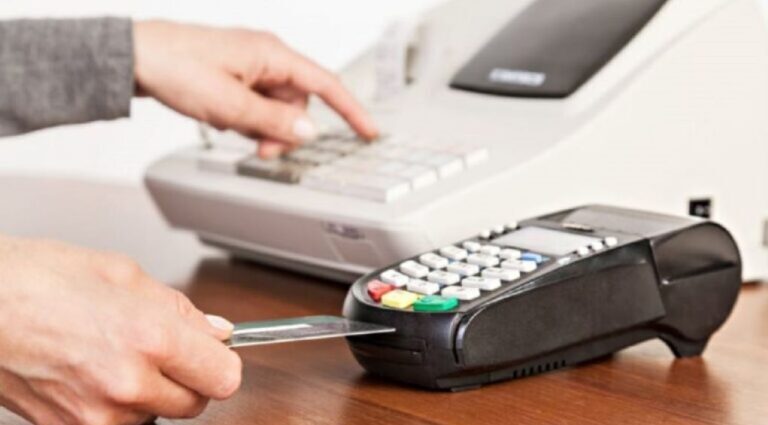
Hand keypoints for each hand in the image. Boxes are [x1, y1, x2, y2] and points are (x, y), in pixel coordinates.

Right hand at [0, 235, 241, 424]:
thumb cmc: (34, 279)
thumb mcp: (122, 273)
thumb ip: (179, 309)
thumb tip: (214, 331)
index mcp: (148, 337)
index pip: (224, 377)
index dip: (221, 363)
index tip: (213, 353)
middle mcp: (127, 384)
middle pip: (196, 403)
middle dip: (187, 378)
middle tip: (161, 350)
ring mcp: (97, 415)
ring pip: (155, 416)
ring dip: (149, 393)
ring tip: (113, 354)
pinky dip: (116, 406)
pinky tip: (93, 373)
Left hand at [133, 20, 378, 158]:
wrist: (134, 56)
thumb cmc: (175, 66)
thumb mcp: (229, 104)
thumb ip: (274, 121)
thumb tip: (310, 132)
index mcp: (272, 54)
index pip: (325, 84)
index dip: (352, 111)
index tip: (369, 131)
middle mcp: (266, 56)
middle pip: (298, 102)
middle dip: (285, 130)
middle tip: (261, 148)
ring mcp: (250, 65)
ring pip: (276, 107)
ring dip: (262, 127)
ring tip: (232, 127)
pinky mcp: (235, 74)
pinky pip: (256, 103)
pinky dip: (247, 118)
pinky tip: (223, 117)